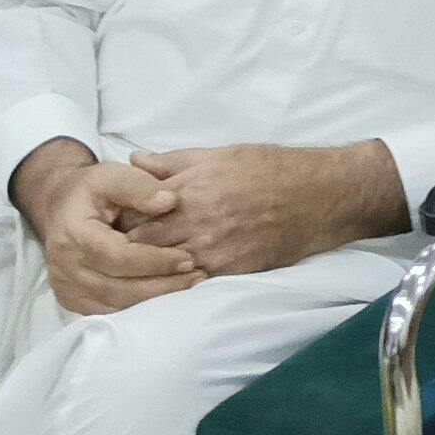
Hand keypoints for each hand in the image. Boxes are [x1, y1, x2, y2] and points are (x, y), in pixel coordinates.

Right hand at [12, 142, 202, 314]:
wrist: (59, 206)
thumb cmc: (90, 190)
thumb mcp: (112, 174)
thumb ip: (140, 185)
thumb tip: (170, 201)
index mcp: (74, 235)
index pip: (119, 257)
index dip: (155, 260)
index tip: (188, 258)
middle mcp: (65, 268)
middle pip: (118, 288)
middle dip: (162, 285)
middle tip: (197, 276)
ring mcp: (66, 288)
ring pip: (115, 305)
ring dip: (155, 300)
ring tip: (189, 286)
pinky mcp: (72, 300)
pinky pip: (109, 312)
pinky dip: (138, 307)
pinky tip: (165, 296)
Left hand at [127, 142, 405, 277]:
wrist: (322, 196)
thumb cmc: (273, 168)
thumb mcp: (222, 153)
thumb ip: (174, 160)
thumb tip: (134, 160)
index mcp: (191, 188)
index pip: (134, 211)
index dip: (119, 218)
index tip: (112, 220)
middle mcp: (198, 221)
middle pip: (141, 243)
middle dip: (127, 246)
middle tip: (117, 248)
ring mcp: (215, 249)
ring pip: (162, 267)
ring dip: (149, 267)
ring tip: (138, 266)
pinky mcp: (233, 269)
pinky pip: (192, 280)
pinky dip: (178, 280)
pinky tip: (172, 277)